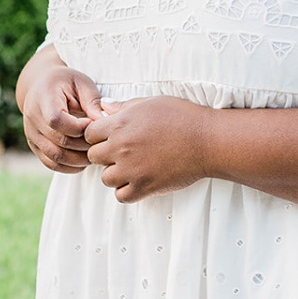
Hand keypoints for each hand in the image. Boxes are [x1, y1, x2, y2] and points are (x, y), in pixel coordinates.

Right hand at [19, 59, 104, 172]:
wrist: (40, 85)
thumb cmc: (65, 82)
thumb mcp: (81, 83)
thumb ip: (93, 101)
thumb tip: (105, 121)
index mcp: (43, 99)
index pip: (57, 120)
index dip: (79, 127)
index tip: (95, 124)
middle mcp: (32, 118)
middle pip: (59, 142)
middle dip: (84, 145)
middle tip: (102, 143)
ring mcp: (31, 134)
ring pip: (55, 157)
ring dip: (78, 160)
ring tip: (95, 153)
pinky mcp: (35, 146)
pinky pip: (51, 163)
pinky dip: (69, 167)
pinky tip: (83, 162)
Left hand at [84, 96, 213, 202]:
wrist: (208, 141)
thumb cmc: (184, 117)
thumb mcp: (152, 103)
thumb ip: (124, 106)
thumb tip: (105, 106)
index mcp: (120, 124)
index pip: (89, 134)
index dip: (98, 135)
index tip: (111, 137)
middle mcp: (121, 147)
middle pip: (94, 156)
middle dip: (105, 154)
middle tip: (123, 152)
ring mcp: (131, 169)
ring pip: (106, 178)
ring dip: (116, 173)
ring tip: (133, 167)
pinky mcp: (144, 186)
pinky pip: (121, 195)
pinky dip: (127, 190)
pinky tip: (139, 180)